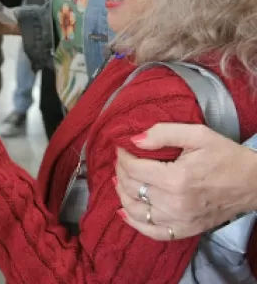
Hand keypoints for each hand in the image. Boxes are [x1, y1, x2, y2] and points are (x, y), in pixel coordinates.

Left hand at [115, 124, 256, 240]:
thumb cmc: (226, 156)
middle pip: (131, 188)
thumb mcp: (198, 134)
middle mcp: (175, 203)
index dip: (123, 156)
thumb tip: (133, 140)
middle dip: (121, 171)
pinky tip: (125, 211)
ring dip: (122, 194)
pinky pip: (152, 232)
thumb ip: (163, 133)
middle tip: (123, 161)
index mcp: (176, 179)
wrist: (253, 183)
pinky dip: (134, 222)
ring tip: (120, 180)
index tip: (122, 147)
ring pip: (135, 210)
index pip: (133, 168)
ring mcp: (179, 220)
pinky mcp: (185, 230)